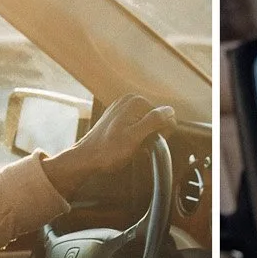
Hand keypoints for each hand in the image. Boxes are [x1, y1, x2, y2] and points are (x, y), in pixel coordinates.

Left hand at [39, 94, 176, 197]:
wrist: (86, 158)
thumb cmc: (108, 151)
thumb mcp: (135, 138)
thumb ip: (154, 122)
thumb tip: (170, 111)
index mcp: (136, 102)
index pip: (166, 117)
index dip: (161, 134)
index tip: (147, 143)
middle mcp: (130, 99)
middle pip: (157, 119)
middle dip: (152, 134)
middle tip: (137, 145)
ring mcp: (123, 107)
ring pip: (148, 123)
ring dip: (144, 136)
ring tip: (129, 144)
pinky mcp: (119, 115)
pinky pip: (138, 124)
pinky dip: (136, 135)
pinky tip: (125, 142)